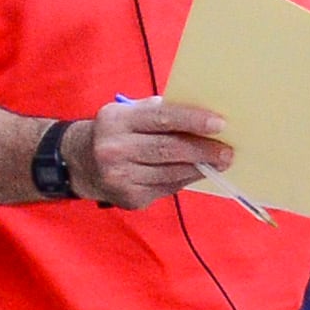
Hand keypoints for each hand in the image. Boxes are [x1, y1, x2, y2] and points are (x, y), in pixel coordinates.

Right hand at [76, 98, 234, 207]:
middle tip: (228, 150)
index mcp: (117, 120)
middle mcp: (114, 148)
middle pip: (168, 149)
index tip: (220, 124)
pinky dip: (186, 179)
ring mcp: (119, 176)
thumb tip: (208, 117)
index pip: (161, 117)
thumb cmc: (120, 132)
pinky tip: (197, 172)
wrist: (80, 162)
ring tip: (221, 162)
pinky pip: (167, 188)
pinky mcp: (128, 197)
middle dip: (203, 150)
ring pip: (171, 172)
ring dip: (200, 168)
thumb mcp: (131, 114)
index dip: (192, 120)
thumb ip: (162, 112)